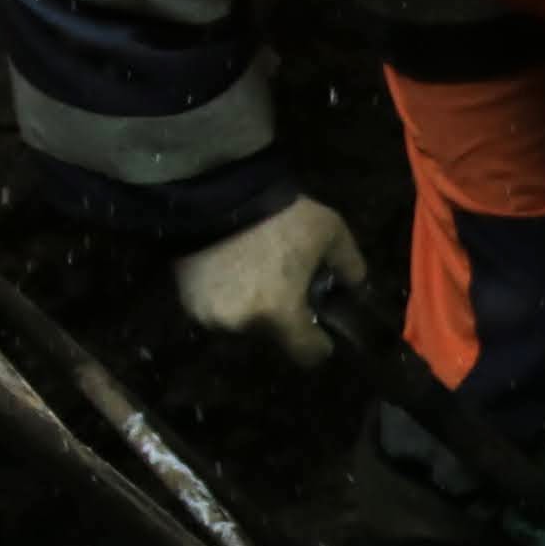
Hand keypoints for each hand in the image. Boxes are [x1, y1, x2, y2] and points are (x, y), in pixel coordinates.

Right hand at [171, 195, 365, 365]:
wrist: (215, 191)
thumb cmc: (278, 215)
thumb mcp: (329, 231)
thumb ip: (349, 265)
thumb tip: (356, 285)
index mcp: (281, 313)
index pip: (307, 354)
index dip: (319, 344)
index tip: (321, 330)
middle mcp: (243, 324)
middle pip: (272, 334)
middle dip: (280, 315)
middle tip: (283, 284)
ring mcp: (210, 315)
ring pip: (242, 323)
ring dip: (250, 307)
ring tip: (252, 273)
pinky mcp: (187, 301)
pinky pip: (215, 309)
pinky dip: (225, 296)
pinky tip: (229, 270)